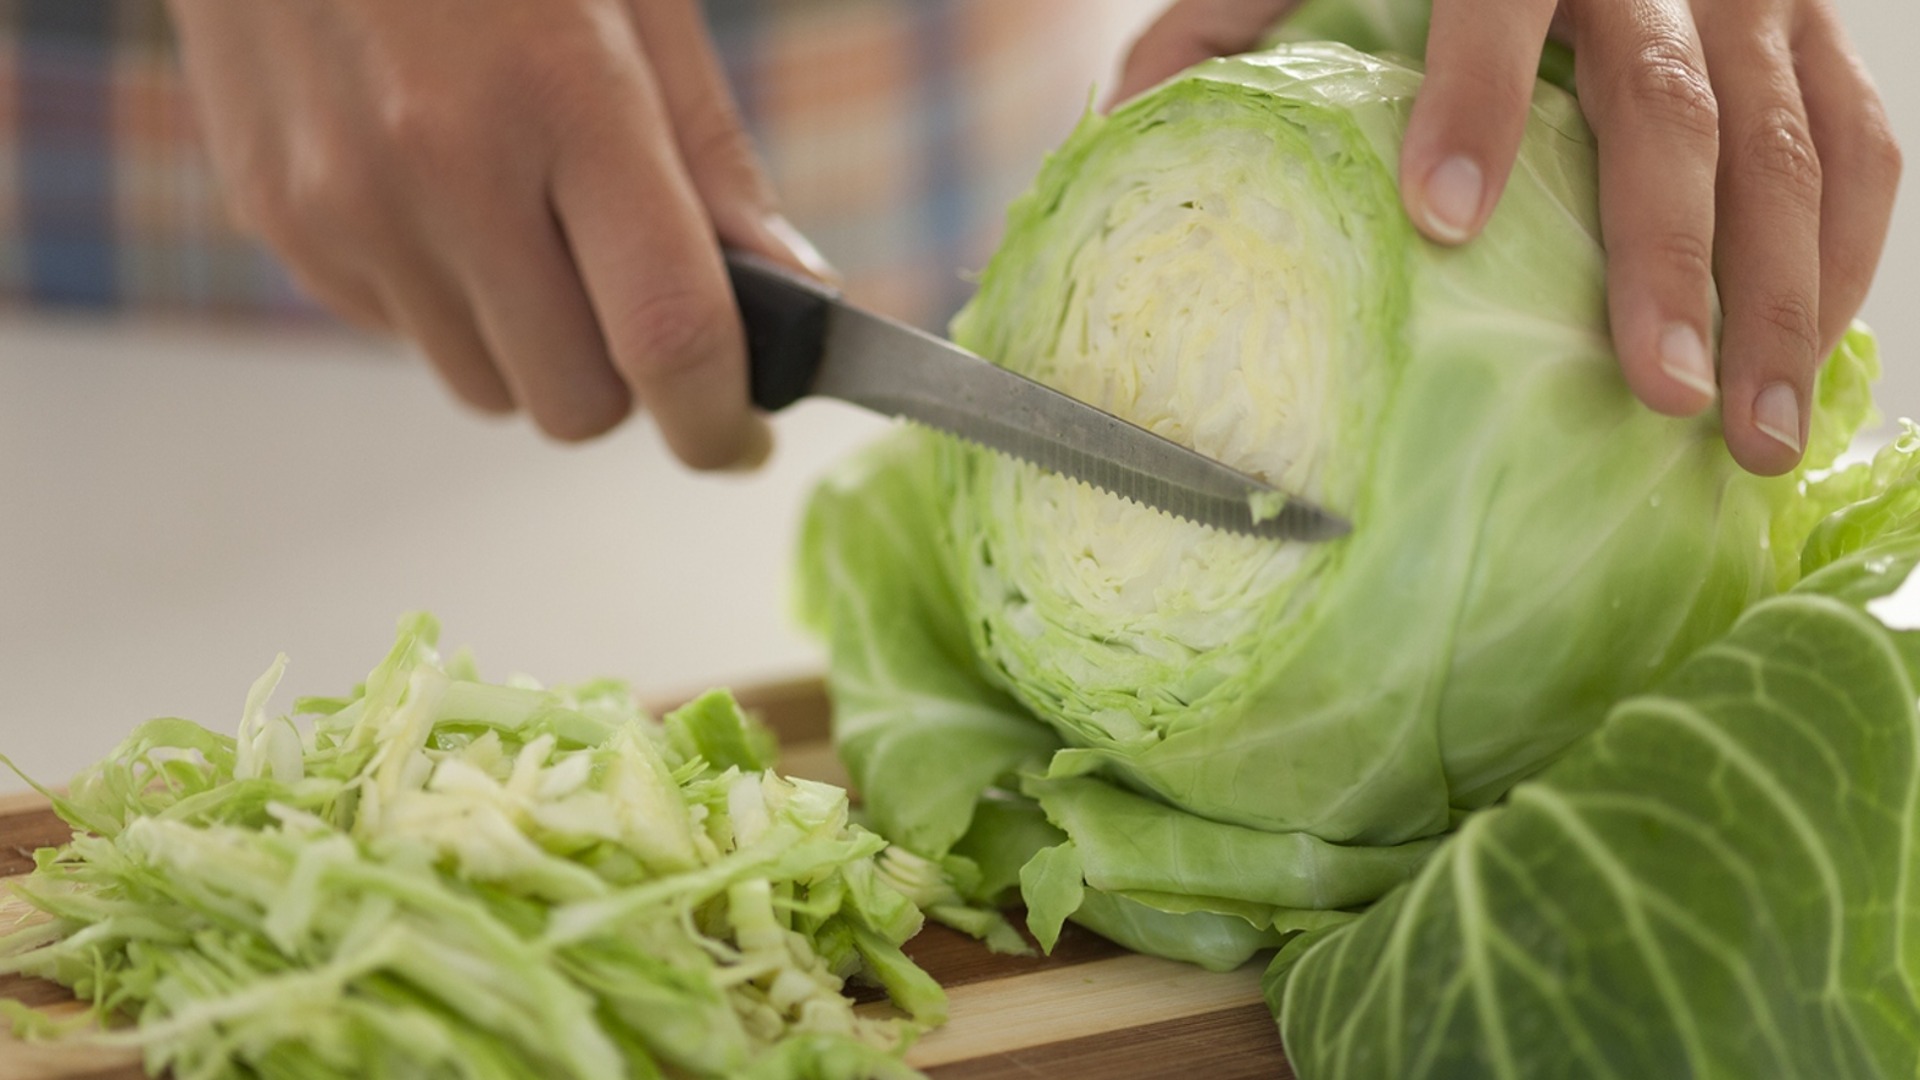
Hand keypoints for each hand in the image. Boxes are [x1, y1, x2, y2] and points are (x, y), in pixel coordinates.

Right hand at [165, 0, 833, 467]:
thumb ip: (712, 159)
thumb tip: (790, 297)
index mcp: (560, 93)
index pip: (666, 337)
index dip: (719, 420)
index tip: (740, 437)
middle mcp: (437, 167)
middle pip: (574, 403)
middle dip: (626, 376)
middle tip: (634, 289)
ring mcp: (341, 204)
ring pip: (485, 387)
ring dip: (534, 344)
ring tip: (527, 215)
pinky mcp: (279, 220)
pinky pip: (404, 336)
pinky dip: (452, 302)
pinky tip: (446, 193)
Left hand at [1115, 0, 1901, 475]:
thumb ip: (1216, 28)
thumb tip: (1114, 139)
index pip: (1494, 4)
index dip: (1475, 103)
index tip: (1446, 219)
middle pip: (1673, 103)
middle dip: (1670, 257)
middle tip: (1661, 394)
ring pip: (1794, 139)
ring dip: (1781, 293)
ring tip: (1751, 435)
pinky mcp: (1803, 28)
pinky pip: (1857, 140)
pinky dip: (1844, 253)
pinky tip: (1809, 353)